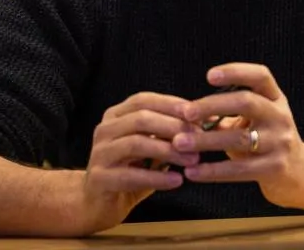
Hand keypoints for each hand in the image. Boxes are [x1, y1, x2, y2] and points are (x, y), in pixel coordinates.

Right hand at [78, 92, 200, 233]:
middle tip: (199, 138)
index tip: (197, 114)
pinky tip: (177, 180)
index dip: (171, 104)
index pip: (144, 100)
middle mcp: (105, 129)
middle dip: (173, 127)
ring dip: (168, 151)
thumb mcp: (151, 147)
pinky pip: (131, 175)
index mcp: (116, 115)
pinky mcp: (99, 178)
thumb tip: (205, 121)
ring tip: (192, 160)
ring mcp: (99, 153)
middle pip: (141, 119)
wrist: (98, 203)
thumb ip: (169, 133)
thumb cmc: (131, 170)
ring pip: (136, 144)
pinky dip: (157, 177)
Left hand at [174, 64, 303, 208]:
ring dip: (206, 140)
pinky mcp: (275, 168)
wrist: (300, 174)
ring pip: (240, 138)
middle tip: (185, 113)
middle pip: (247, 102)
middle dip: (213, 105)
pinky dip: (213, 171)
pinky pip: (239, 169)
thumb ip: (226, 114)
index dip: (236, 72)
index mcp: (276, 99)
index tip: (209, 75)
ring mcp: (281, 142)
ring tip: (179, 143)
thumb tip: (185, 110)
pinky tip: (192, 172)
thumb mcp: (255, 121)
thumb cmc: (266, 142)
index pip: (260, 76)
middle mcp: (281, 116)